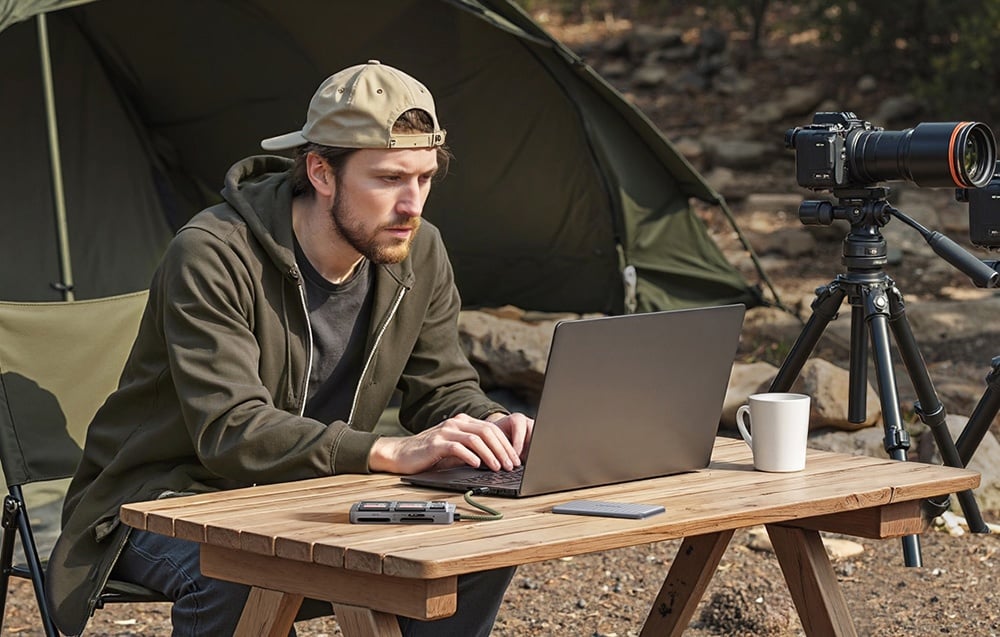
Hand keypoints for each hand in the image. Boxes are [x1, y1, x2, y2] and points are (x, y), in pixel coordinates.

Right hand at [368, 412, 532, 474]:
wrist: (401, 454)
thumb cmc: (429, 454)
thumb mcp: (455, 450)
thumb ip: (472, 450)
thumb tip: (497, 462)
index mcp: (463, 422)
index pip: (491, 429)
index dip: (506, 444)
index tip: (515, 459)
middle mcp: (456, 423)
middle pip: (487, 432)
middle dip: (503, 450)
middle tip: (511, 465)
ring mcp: (446, 431)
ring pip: (476, 439)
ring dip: (491, 454)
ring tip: (498, 467)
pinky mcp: (436, 443)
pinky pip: (458, 447)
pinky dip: (471, 456)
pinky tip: (478, 465)